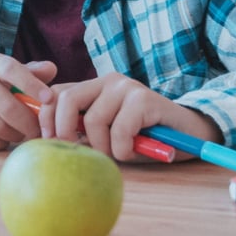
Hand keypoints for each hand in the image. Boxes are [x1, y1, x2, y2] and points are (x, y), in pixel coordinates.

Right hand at [0, 54, 56, 150]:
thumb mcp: (11, 72)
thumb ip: (33, 72)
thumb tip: (51, 70)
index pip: (12, 70)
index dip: (31, 85)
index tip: (49, 100)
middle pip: (7, 107)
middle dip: (29, 124)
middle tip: (39, 132)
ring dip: (15, 135)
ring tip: (21, 133)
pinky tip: (3, 138)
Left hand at [40, 73, 223, 161]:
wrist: (188, 133)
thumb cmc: (144, 138)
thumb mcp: (107, 134)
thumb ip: (82, 130)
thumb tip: (49, 141)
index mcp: (94, 87)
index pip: (55, 94)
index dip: (46, 119)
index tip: (49, 143)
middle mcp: (108, 81)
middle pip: (67, 100)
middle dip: (65, 132)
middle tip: (79, 153)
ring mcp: (127, 87)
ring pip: (94, 120)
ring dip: (104, 148)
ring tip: (120, 153)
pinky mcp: (145, 99)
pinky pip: (120, 129)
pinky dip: (123, 149)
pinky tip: (134, 150)